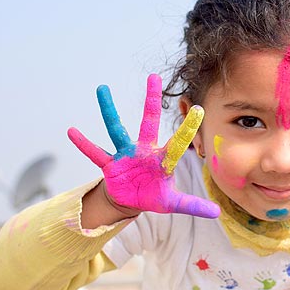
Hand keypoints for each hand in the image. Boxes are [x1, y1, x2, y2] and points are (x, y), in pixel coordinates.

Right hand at [67, 74, 219, 218]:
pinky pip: (95, 153)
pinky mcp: (110, 164)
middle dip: (152, 100)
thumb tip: (217, 213)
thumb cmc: (153, 196)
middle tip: (153, 77)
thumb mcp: (172, 203)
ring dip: (108, 110)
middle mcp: (144, 151)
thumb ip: (193, 205)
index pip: (178, 143)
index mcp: (162, 160)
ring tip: (102, 88)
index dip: (188, 129)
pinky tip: (71, 131)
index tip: (199, 110)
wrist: (130, 200)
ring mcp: (125, 155)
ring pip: (116, 129)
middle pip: (149, 122)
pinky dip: (84, 144)